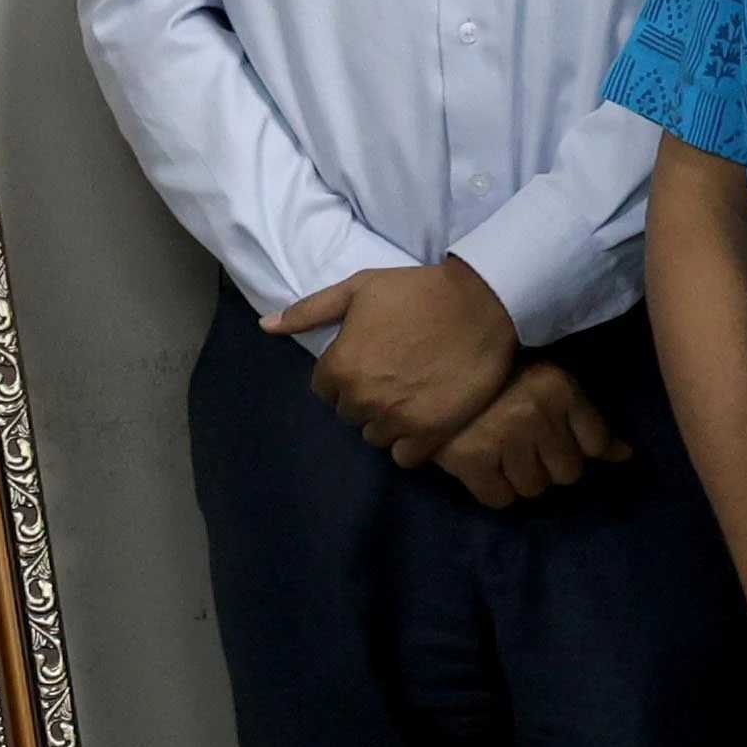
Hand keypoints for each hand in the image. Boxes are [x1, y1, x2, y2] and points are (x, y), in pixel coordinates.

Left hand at [268, 261, 520, 464]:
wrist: (480, 304)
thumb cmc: (416, 292)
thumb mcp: (358, 289)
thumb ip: (308, 311)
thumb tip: (265, 327)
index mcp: (340, 367)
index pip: (324, 391)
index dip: (344, 374)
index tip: (369, 360)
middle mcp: (362, 398)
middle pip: (349, 413)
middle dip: (365, 396)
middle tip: (393, 374)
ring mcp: (396, 419)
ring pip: (375, 435)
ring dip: (387, 420)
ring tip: (410, 394)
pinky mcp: (430, 434)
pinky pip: (404, 457)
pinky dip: (410, 443)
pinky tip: (423, 418)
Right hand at [426, 357, 624, 510]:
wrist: (429, 368)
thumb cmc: (496, 376)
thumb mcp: (547, 386)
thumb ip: (587, 422)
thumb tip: (627, 456)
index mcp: (559, 387)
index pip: (596, 444)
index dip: (576, 445)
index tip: (555, 435)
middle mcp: (536, 412)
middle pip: (568, 473)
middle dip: (550, 464)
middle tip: (525, 445)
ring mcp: (503, 437)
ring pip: (535, 488)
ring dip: (521, 478)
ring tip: (502, 453)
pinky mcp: (471, 459)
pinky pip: (500, 499)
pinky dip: (494, 490)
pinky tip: (485, 468)